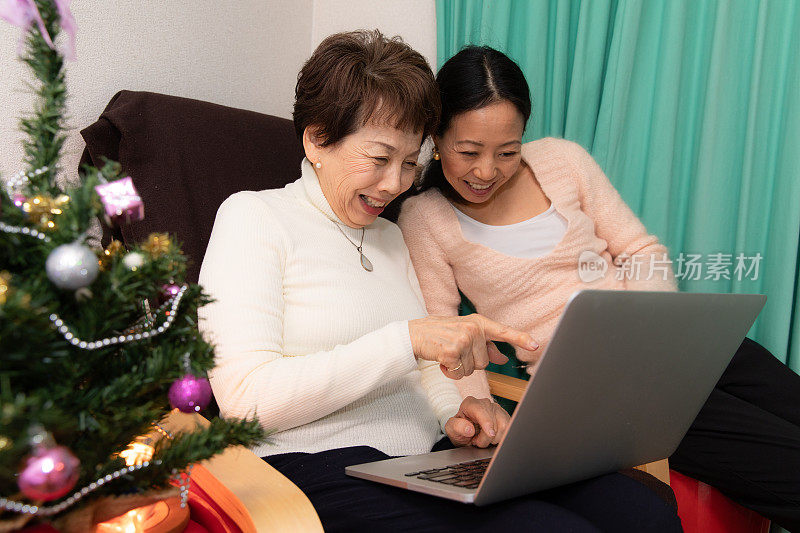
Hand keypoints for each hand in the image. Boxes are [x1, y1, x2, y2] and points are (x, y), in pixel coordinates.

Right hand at [408, 314, 538, 378]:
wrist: (415, 333)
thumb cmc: (441, 334)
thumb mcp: (465, 335)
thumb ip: (485, 346)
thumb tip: (502, 358)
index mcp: (479, 323)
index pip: (503, 332)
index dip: (521, 339)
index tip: (535, 345)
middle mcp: (473, 329)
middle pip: (485, 362)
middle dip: (470, 362)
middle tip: (455, 350)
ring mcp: (462, 339)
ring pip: (472, 369)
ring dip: (460, 367)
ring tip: (447, 353)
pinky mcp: (451, 351)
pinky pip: (459, 373)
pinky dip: (450, 372)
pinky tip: (442, 360)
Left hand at [445, 397, 509, 447]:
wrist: (466, 433)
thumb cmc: (459, 429)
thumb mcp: (451, 429)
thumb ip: (457, 427)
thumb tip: (469, 429)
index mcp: (470, 403)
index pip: (481, 410)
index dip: (487, 422)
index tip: (490, 434)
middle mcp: (485, 403)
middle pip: (493, 422)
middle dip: (486, 437)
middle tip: (476, 441)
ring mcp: (496, 409)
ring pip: (504, 426)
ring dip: (494, 439)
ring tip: (484, 439)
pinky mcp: (505, 417)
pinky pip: (509, 429)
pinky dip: (501, 438)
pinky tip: (492, 438)